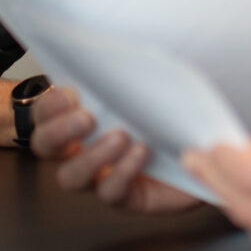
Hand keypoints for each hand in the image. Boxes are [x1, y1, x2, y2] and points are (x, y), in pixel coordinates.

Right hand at [30, 86, 201, 214]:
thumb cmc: (173, 106)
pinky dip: (123, 172)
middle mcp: (81, 148)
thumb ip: (125, 71)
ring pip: (70, 177)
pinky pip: (110, 193)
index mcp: (78, 116)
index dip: (49, 106)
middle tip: (87, 118)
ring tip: (119, 137)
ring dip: (90, 157)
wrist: (207, 143)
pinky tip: (141, 152)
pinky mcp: (125, 197)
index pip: (44, 114)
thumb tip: (109, 53)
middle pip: (44, 147)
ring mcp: (99, 175)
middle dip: (60, 131)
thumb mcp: (149, 80)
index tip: (71, 94)